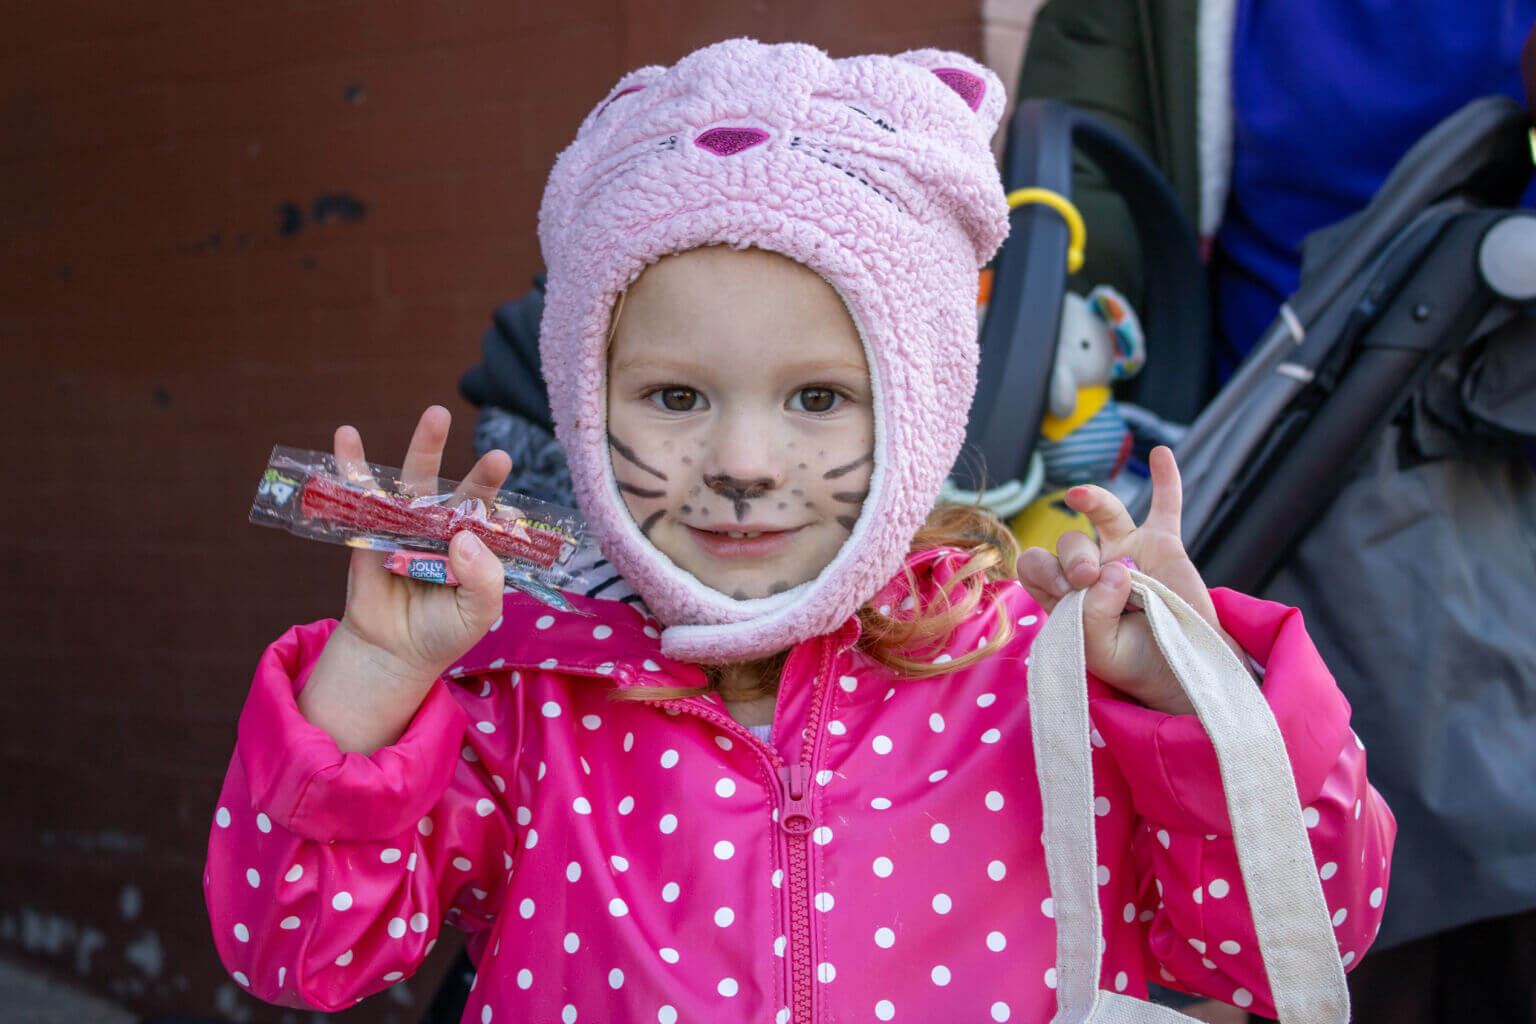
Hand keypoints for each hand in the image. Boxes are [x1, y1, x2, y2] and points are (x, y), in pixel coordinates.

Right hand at [298, 406, 511, 751]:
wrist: (393, 653)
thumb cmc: (443, 631)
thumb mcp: (478, 613)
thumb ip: (484, 579)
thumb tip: (465, 537)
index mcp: (477, 545)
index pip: (491, 516)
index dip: (496, 497)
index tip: (502, 471)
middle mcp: (446, 527)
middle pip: (460, 490)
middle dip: (473, 466)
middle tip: (483, 443)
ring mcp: (409, 524)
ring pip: (416, 482)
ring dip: (423, 446)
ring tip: (435, 414)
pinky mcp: (370, 529)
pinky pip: (361, 496)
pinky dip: (352, 466)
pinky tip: (346, 436)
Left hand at [1016, 447, 1244, 714]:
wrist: (1181, 673)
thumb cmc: (1133, 663)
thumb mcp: (1096, 650)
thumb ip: (1090, 614)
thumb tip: (1115, 569)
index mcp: (1065, 594)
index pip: (1036, 565)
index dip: (1042, 570)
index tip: (1063, 593)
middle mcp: (1093, 567)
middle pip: (1068, 541)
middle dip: (1072, 557)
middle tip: (1089, 580)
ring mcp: (1129, 552)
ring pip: (1104, 512)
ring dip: (1090, 501)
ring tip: (1079, 497)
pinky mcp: (1165, 548)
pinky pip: (1166, 506)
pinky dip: (1165, 480)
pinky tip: (1159, 453)